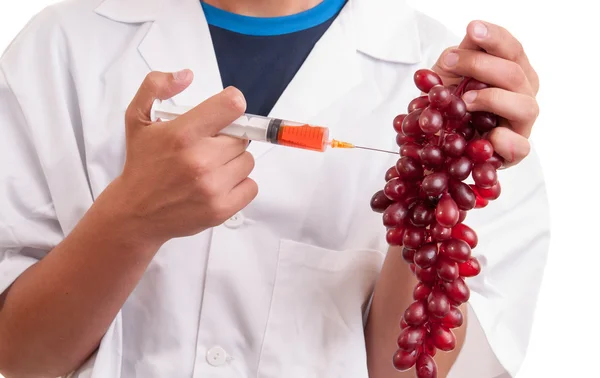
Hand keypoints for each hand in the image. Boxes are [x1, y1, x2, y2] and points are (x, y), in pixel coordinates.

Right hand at [105, 70, 257, 246]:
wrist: (135, 212)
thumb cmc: (142, 164)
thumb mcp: (137, 118)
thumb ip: (156, 86)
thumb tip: (186, 75)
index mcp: (182, 134)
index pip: (231, 106)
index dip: (232, 104)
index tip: (225, 111)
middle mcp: (200, 161)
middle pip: (241, 137)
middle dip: (226, 139)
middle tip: (206, 147)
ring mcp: (212, 187)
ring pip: (248, 161)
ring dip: (233, 162)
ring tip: (209, 167)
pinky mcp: (221, 209)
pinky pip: (252, 186)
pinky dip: (239, 185)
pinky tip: (217, 184)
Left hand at [433, 20, 539, 167]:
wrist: (439, 139)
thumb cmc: (450, 103)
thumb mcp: (448, 75)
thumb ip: (460, 56)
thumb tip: (471, 35)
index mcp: (513, 71)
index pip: (512, 49)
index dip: (495, 38)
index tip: (472, 29)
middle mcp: (523, 94)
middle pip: (516, 74)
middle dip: (481, 65)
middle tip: (449, 62)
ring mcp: (521, 123)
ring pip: (525, 106)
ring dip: (493, 99)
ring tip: (464, 101)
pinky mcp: (514, 151)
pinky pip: (520, 147)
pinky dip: (505, 140)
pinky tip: (489, 134)